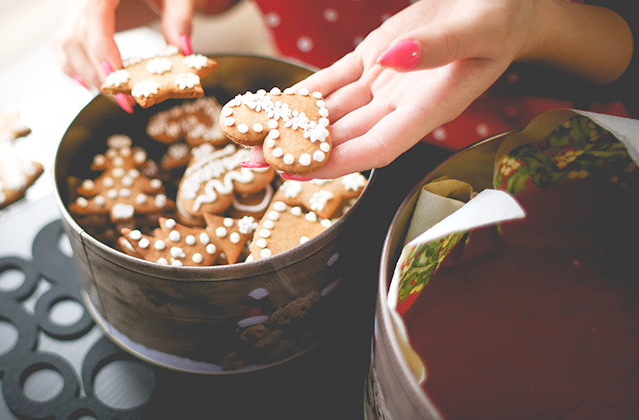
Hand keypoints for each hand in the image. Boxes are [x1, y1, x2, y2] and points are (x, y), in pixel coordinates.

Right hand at [51, 0, 200, 110]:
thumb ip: (180, 17)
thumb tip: (183, 51)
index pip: (94, 15)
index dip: (101, 48)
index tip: (116, 77)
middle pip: (76, 36)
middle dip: (98, 73)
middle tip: (125, 98)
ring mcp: (75, 10)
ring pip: (64, 44)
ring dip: (86, 75)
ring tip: (114, 95)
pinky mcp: (74, 21)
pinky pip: (61, 46)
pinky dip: (74, 69)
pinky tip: (95, 85)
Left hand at [250, 0, 628, 179]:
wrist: (499, 3)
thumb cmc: (501, 15)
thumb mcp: (481, 26)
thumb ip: (441, 46)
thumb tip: (396, 58)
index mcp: (431, 107)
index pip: (379, 147)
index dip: (339, 163)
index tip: (298, 170)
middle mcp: (402, 105)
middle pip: (345, 138)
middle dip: (301, 152)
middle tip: (255, 162)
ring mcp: (383, 85)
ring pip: (331, 113)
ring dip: (293, 126)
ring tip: (251, 137)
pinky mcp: (371, 62)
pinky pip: (331, 83)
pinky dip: (303, 93)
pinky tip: (274, 104)